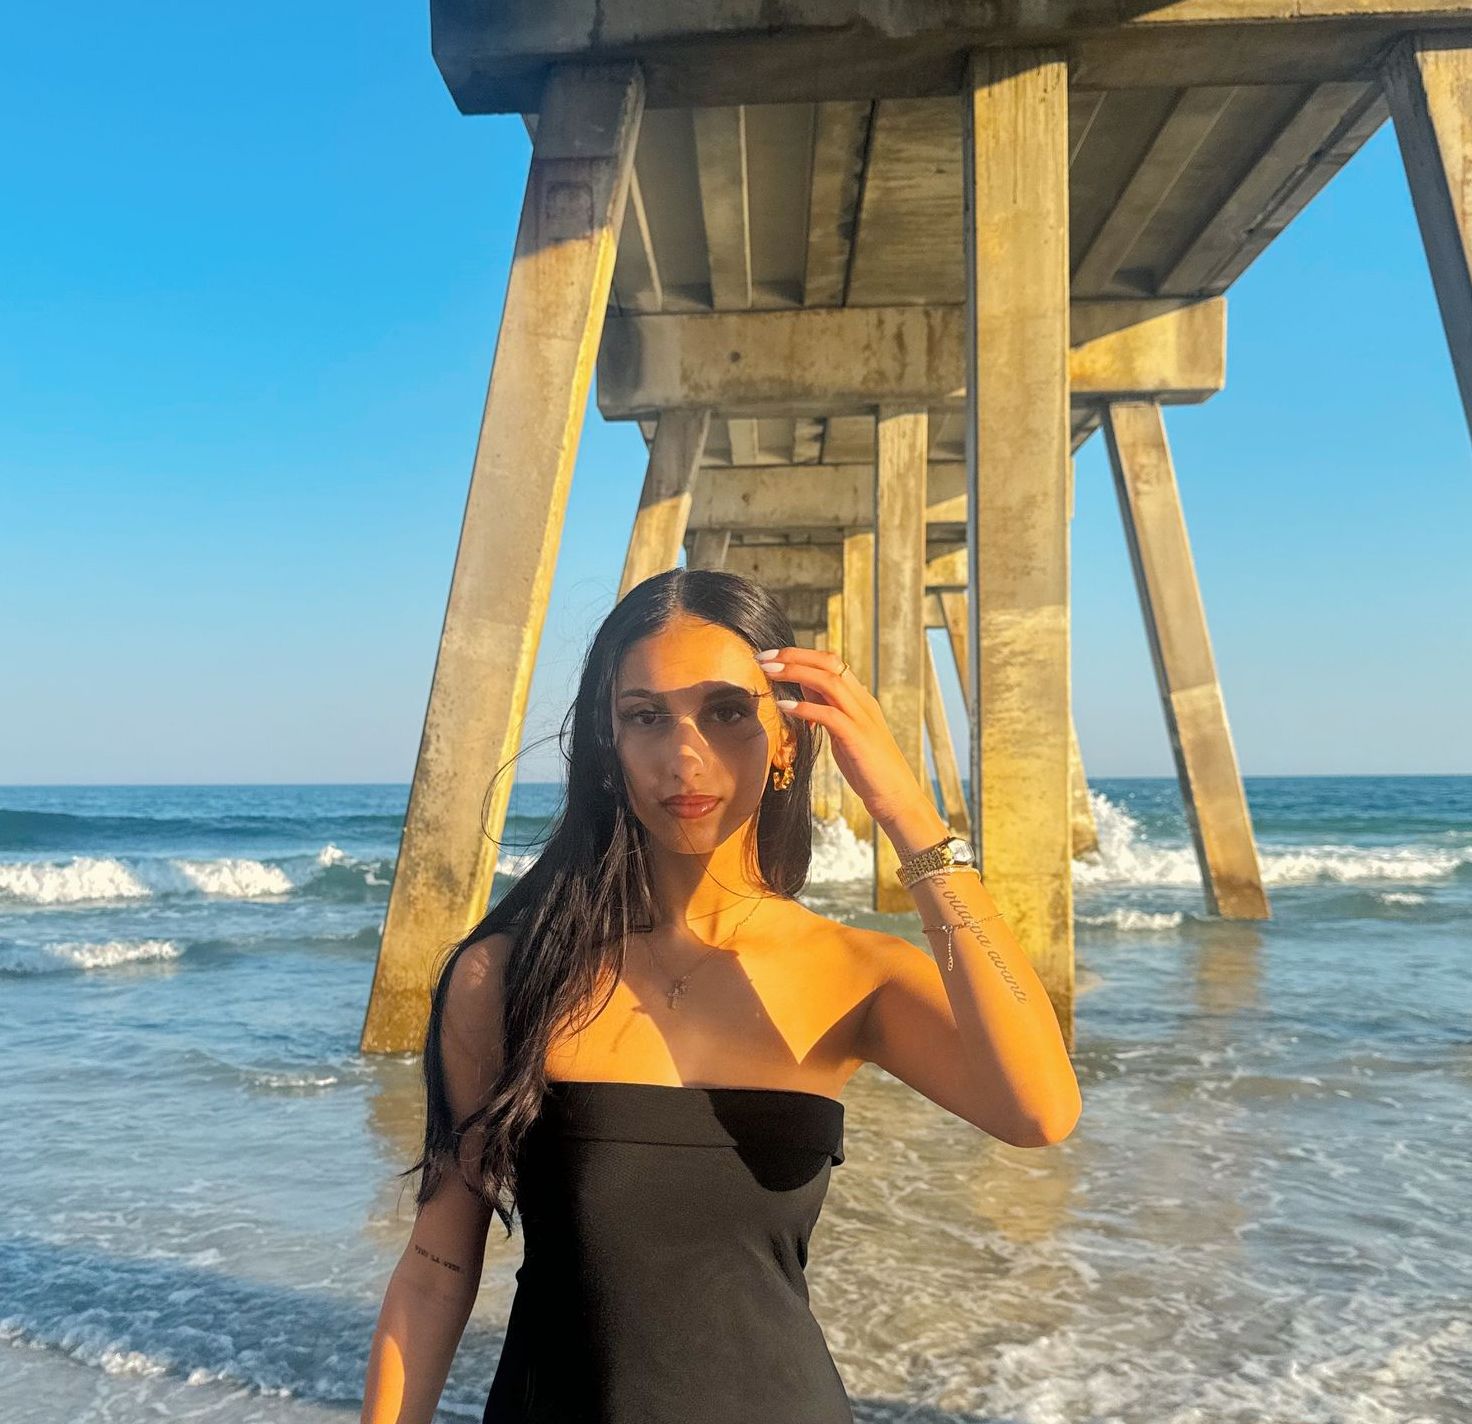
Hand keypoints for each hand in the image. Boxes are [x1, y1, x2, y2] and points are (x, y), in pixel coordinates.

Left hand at [753, 645, 933, 829]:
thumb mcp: (843, 730)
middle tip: (763, 658)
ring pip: (829, 681)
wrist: (896, 796)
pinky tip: (784, 706)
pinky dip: (805, 707)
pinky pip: (829, 714)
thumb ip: (828, 706)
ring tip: (768, 672)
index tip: (771, 657)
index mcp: (859, 698)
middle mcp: (862, 701)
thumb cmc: (867, 766)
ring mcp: (861, 718)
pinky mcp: (857, 737)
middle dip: (794, 656)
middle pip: (829, 663)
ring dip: (796, 673)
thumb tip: (804, 685)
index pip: (830, 662)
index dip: (800, 655)